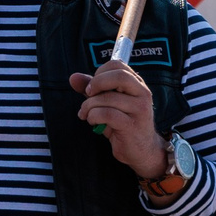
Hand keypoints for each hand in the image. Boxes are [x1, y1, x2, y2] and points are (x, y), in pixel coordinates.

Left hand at [68, 60, 163, 177]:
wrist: (141, 151)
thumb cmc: (123, 124)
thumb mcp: (107, 103)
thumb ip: (92, 89)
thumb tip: (73, 77)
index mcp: (137, 84)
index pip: (118, 64)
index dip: (100, 72)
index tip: (92, 86)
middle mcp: (142, 93)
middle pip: (118, 76)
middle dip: (96, 84)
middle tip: (88, 95)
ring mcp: (139, 109)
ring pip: (107, 98)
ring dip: (89, 106)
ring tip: (86, 114)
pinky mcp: (132, 125)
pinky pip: (106, 114)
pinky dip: (93, 116)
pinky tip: (93, 122)